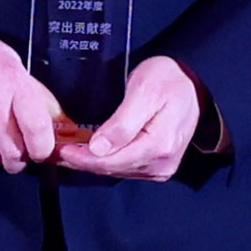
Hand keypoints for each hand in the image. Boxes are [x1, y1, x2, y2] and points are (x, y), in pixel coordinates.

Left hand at [47, 53, 209, 180]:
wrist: (193, 83)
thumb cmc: (169, 80)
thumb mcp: (144, 91)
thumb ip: (122, 123)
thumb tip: (99, 148)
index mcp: (159, 145)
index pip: (111, 161)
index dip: (83, 159)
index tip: (61, 151)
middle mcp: (161, 162)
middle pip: (112, 169)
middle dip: (83, 162)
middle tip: (57, 152)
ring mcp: (161, 166)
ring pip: (117, 170)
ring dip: (92, 163)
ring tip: (69, 151)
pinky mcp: (158, 165)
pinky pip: (126, 167)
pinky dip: (106, 161)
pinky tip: (91, 152)